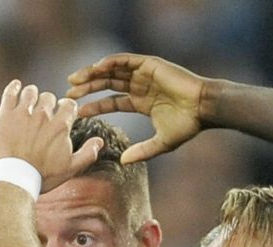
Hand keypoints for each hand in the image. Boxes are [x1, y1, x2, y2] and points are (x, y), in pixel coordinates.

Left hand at [0, 81, 104, 192]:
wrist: (16, 178)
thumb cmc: (43, 176)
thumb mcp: (70, 168)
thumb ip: (87, 153)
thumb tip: (99, 142)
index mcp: (60, 126)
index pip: (69, 105)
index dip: (66, 107)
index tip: (62, 111)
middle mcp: (43, 115)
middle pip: (49, 97)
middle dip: (48, 103)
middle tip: (44, 111)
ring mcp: (24, 113)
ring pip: (31, 92)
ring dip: (32, 95)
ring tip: (30, 100)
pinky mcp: (6, 114)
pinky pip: (10, 93)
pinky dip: (14, 87)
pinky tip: (16, 86)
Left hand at [68, 53, 209, 164]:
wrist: (204, 108)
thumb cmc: (188, 125)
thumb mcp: (161, 143)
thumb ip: (142, 151)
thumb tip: (123, 161)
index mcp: (141, 102)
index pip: (112, 102)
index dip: (94, 106)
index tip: (78, 112)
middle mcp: (140, 86)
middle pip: (107, 84)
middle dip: (87, 88)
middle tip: (68, 94)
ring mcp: (144, 74)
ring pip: (112, 71)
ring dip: (92, 74)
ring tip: (75, 80)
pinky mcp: (150, 64)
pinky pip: (125, 60)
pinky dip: (110, 62)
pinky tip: (96, 67)